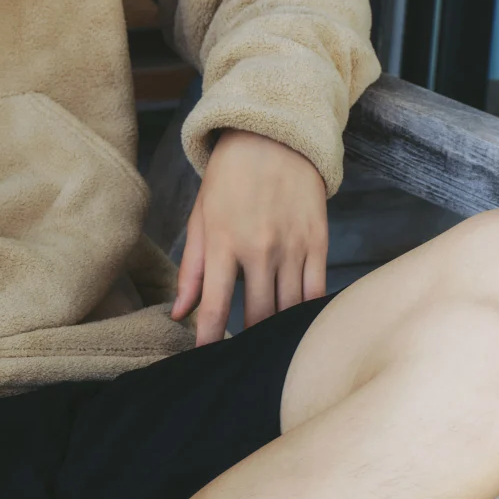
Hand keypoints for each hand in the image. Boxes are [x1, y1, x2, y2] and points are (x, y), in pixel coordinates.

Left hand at [170, 129, 327, 345]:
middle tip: (241, 357)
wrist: (273, 138)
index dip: (210, 340)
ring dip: (278, 332)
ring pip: (289, 309)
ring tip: (269, 348)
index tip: (204, 360)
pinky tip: (298, 326)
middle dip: (248, 341)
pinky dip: (307, 313)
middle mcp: (259, 248)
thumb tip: (180, 314)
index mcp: (223, 242)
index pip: (215, 306)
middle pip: (258, 315)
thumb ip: (191, 269)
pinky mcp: (318, 243)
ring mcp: (292, 247)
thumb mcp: (201, 218)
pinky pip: (316, 292)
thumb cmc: (228, 179)